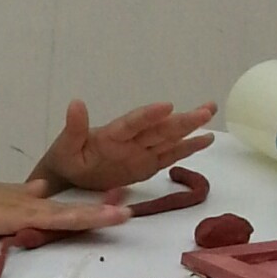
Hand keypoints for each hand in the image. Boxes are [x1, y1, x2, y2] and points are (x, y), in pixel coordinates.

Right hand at [0, 167, 130, 240]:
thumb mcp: (0, 198)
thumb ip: (22, 195)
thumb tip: (43, 190)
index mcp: (32, 203)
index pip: (67, 207)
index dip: (92, 207)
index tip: (117, 206)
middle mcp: (34, 204)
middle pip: (75, 210)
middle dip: (103, 210)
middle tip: (133, 211)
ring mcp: (26, 210)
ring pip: (69, 214)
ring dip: (97, 215)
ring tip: (124, 215)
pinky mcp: (16, 217)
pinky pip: (50, 221)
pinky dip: (72, 220)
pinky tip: (88, 219)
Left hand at [41, 97, 214, 193]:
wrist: (71, 174)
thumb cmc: (67, 158)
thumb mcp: (66, 147)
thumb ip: (74, 128)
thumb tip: (75, 103)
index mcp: (112, 134)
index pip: (133, 123)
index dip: (149, 115)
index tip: (168, 106)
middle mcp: (132, 139)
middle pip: (159, 128)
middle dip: (183, 120)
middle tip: (207, 109)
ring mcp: (142, 150)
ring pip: (169, 138)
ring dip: (190, 128)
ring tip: (210, 113)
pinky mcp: (148, 164)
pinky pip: (170, 155)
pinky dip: (187, 148)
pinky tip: (205, 139)